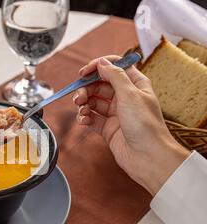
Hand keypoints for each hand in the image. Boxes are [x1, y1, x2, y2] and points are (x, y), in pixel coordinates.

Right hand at [74, 56, 190, 194]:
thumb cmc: (145, 125)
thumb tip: (102, 62)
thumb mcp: (130, 94)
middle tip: (79, 97)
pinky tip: (83, 120)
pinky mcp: (107, 128)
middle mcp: (125, 97)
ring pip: (93, 101)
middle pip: (99, 85)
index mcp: (135, 85)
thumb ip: (115, 76)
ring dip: (83, 103)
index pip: (114, 67)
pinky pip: (91, 117)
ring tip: (81, 110)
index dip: (98, 67)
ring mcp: (115, 113)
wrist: (148, 157)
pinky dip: (84, 117)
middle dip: (86, 89)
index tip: (83, 73)